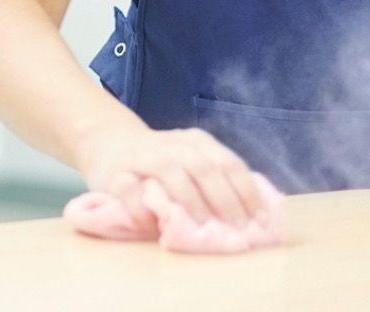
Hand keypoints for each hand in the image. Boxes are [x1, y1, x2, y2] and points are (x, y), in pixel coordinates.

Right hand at [71, 119, 267, 226]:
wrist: (109, 143)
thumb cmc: (160, 162)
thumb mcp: (191, 160)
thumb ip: (216, 179)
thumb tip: (253, 215)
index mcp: (195, 141)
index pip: (228, 163)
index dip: (247, 192)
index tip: (260, 220)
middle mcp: (171, 144)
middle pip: (203, 167)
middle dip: (225, 200)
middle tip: (237, 228)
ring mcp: (142, 157)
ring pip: (170, 171)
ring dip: (190, 201)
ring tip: (203, 228)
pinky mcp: (116, 174)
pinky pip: (131, 190)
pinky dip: (145, 210)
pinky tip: (157, 227)